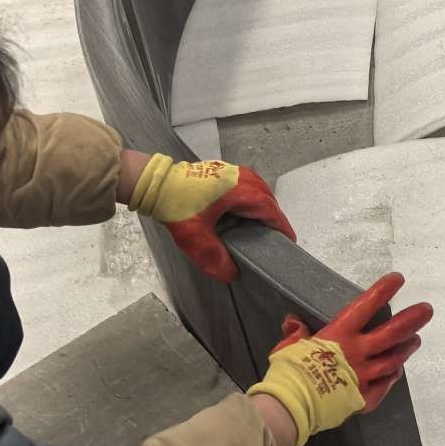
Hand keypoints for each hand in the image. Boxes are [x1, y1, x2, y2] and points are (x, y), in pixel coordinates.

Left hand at [126, 153, 293, 282]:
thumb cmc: (177, 206)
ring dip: (261, 207)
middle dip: (272, 218)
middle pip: (267, 199)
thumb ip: (215, 258)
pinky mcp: (223, 171)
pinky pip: (247, 185)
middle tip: (272, 238)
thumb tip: (231, 274)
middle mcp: (242, 177)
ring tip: (258, 227)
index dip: (281, 226)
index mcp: (241, 191)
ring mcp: (233, 171)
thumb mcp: (195, 238)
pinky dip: (250, 199)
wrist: (155, 184)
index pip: (270, 210)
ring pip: (258, 190)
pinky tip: (241, 212)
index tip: (288, 241)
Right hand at [247, 275, 431, 445]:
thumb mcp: (287, 347)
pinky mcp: (364, 398)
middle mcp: (357, 353)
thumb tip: (294, 323)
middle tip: (427, 310)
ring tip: (416, 340)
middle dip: (411, 319)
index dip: (382, 291)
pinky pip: (385, 385)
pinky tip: (397, 370)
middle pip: (391, 333)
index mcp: (339, 335)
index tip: (398, 279)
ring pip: (393, 359)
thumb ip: (295, 333)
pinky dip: (392, 376)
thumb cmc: (288, 373)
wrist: (290, 408)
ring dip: (406, 348)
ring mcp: (364, 376)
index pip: (365, 306)